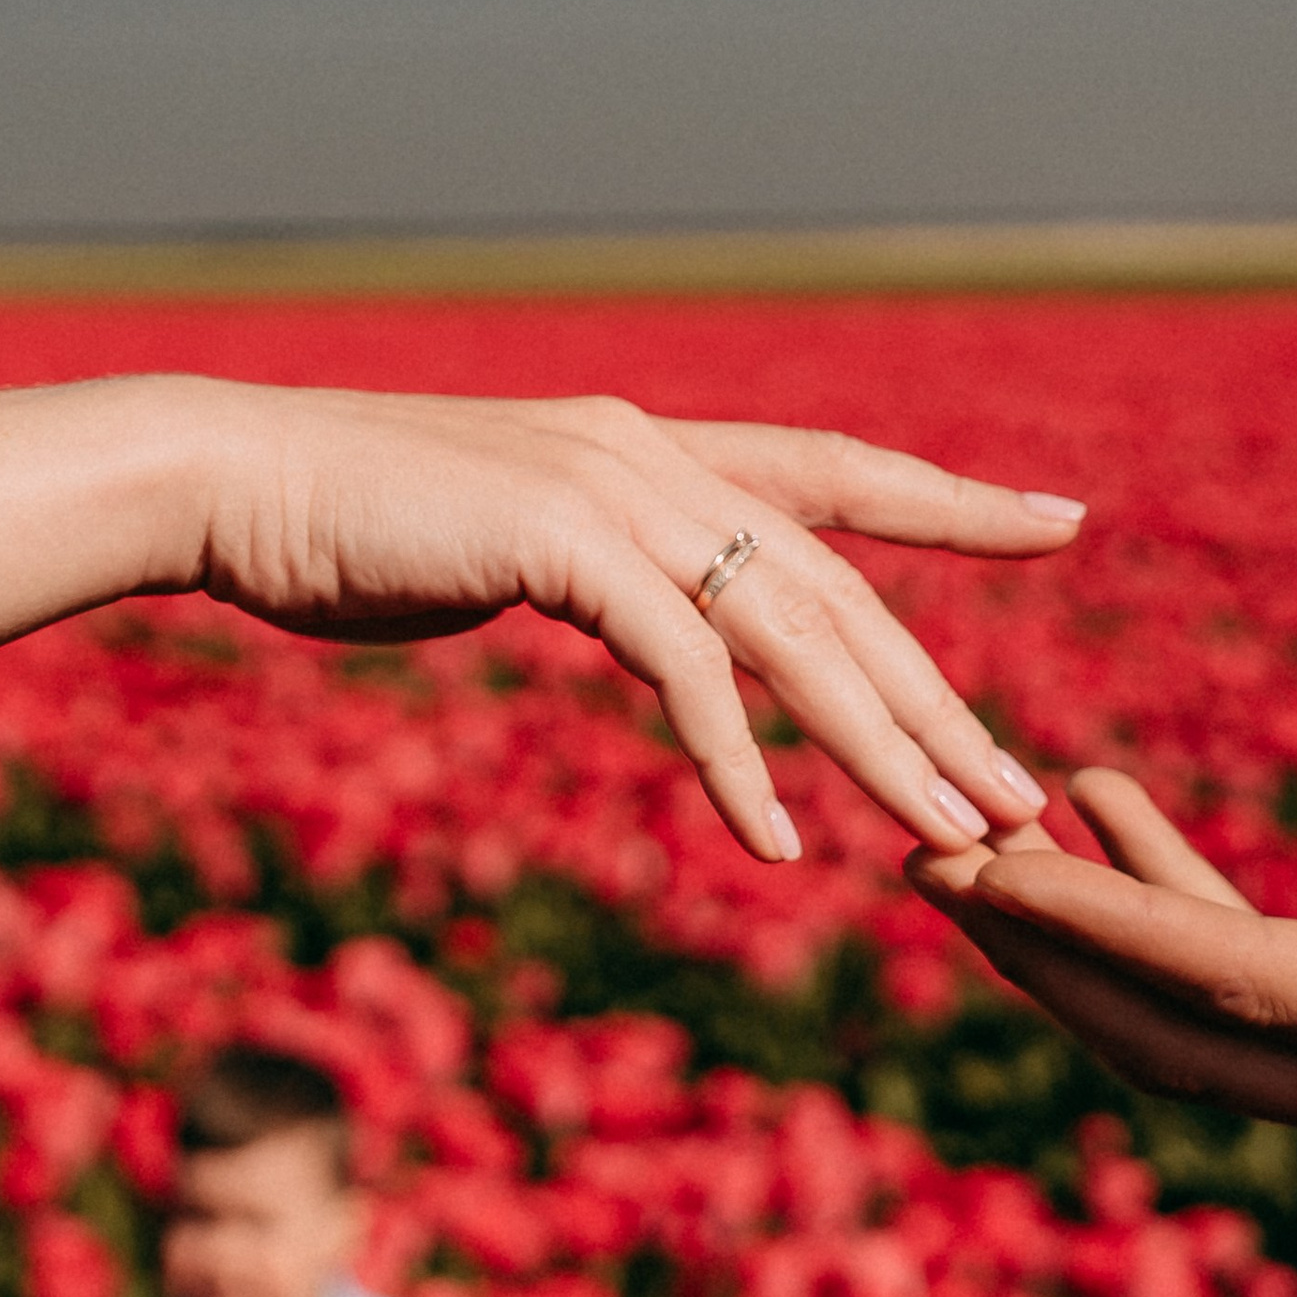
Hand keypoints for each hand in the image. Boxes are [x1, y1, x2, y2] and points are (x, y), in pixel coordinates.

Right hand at [0, 380, 1082, 862]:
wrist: (233, 478)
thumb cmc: (354, 524)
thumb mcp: (508, 544)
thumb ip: (597, 574)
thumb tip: (649, 623)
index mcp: (657, 449)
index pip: (844, 473)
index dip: (957, 505)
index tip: (1063, 522)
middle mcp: (658, 456)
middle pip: (843, 590)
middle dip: (939, 703)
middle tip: (1022, 796)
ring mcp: (615, 490)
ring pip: (792, 633)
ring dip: (880, 750)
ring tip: (955, 841)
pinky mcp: (562, 542)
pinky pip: (682, 669)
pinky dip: (736, 765)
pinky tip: (774, 847)